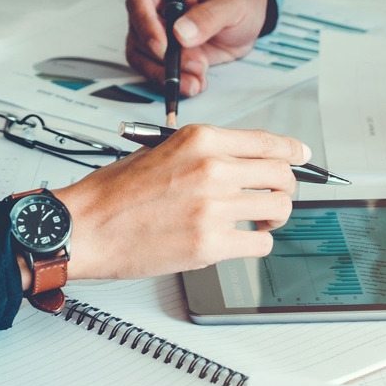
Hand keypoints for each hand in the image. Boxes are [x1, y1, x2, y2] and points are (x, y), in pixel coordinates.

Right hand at [48, 125, 306, 280]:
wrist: (84, 226)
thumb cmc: (113, 193)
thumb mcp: (161, 150)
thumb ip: (206, 153)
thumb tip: (244, 161)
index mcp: (201, 140)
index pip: (268, 141)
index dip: (293, 152)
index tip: (301, 158)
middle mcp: (213, 169)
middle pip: (282, 176)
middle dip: (285, 189)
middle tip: (274, 199)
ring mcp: (214, 208)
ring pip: (278, 210)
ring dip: (272, 219)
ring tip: (254, 223)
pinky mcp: (210, 244)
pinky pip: (260, 244)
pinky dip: (255, 244)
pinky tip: (238, 241)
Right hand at [126, 0, 268, 96]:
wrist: (247, 20)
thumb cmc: (238, 0)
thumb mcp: (232, 3)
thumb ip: (209, 16)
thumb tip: (181, 33)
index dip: (147, 26)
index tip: (163, 48)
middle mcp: (153, 4)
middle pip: (139, 34)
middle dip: (165, 58)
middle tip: (196, 65)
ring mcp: (154, 29)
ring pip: (143, 57)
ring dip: (168, 74)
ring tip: (196, 80)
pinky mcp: (161, 52)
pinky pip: (154, 71)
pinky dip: (172, 81)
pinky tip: (194, 83)